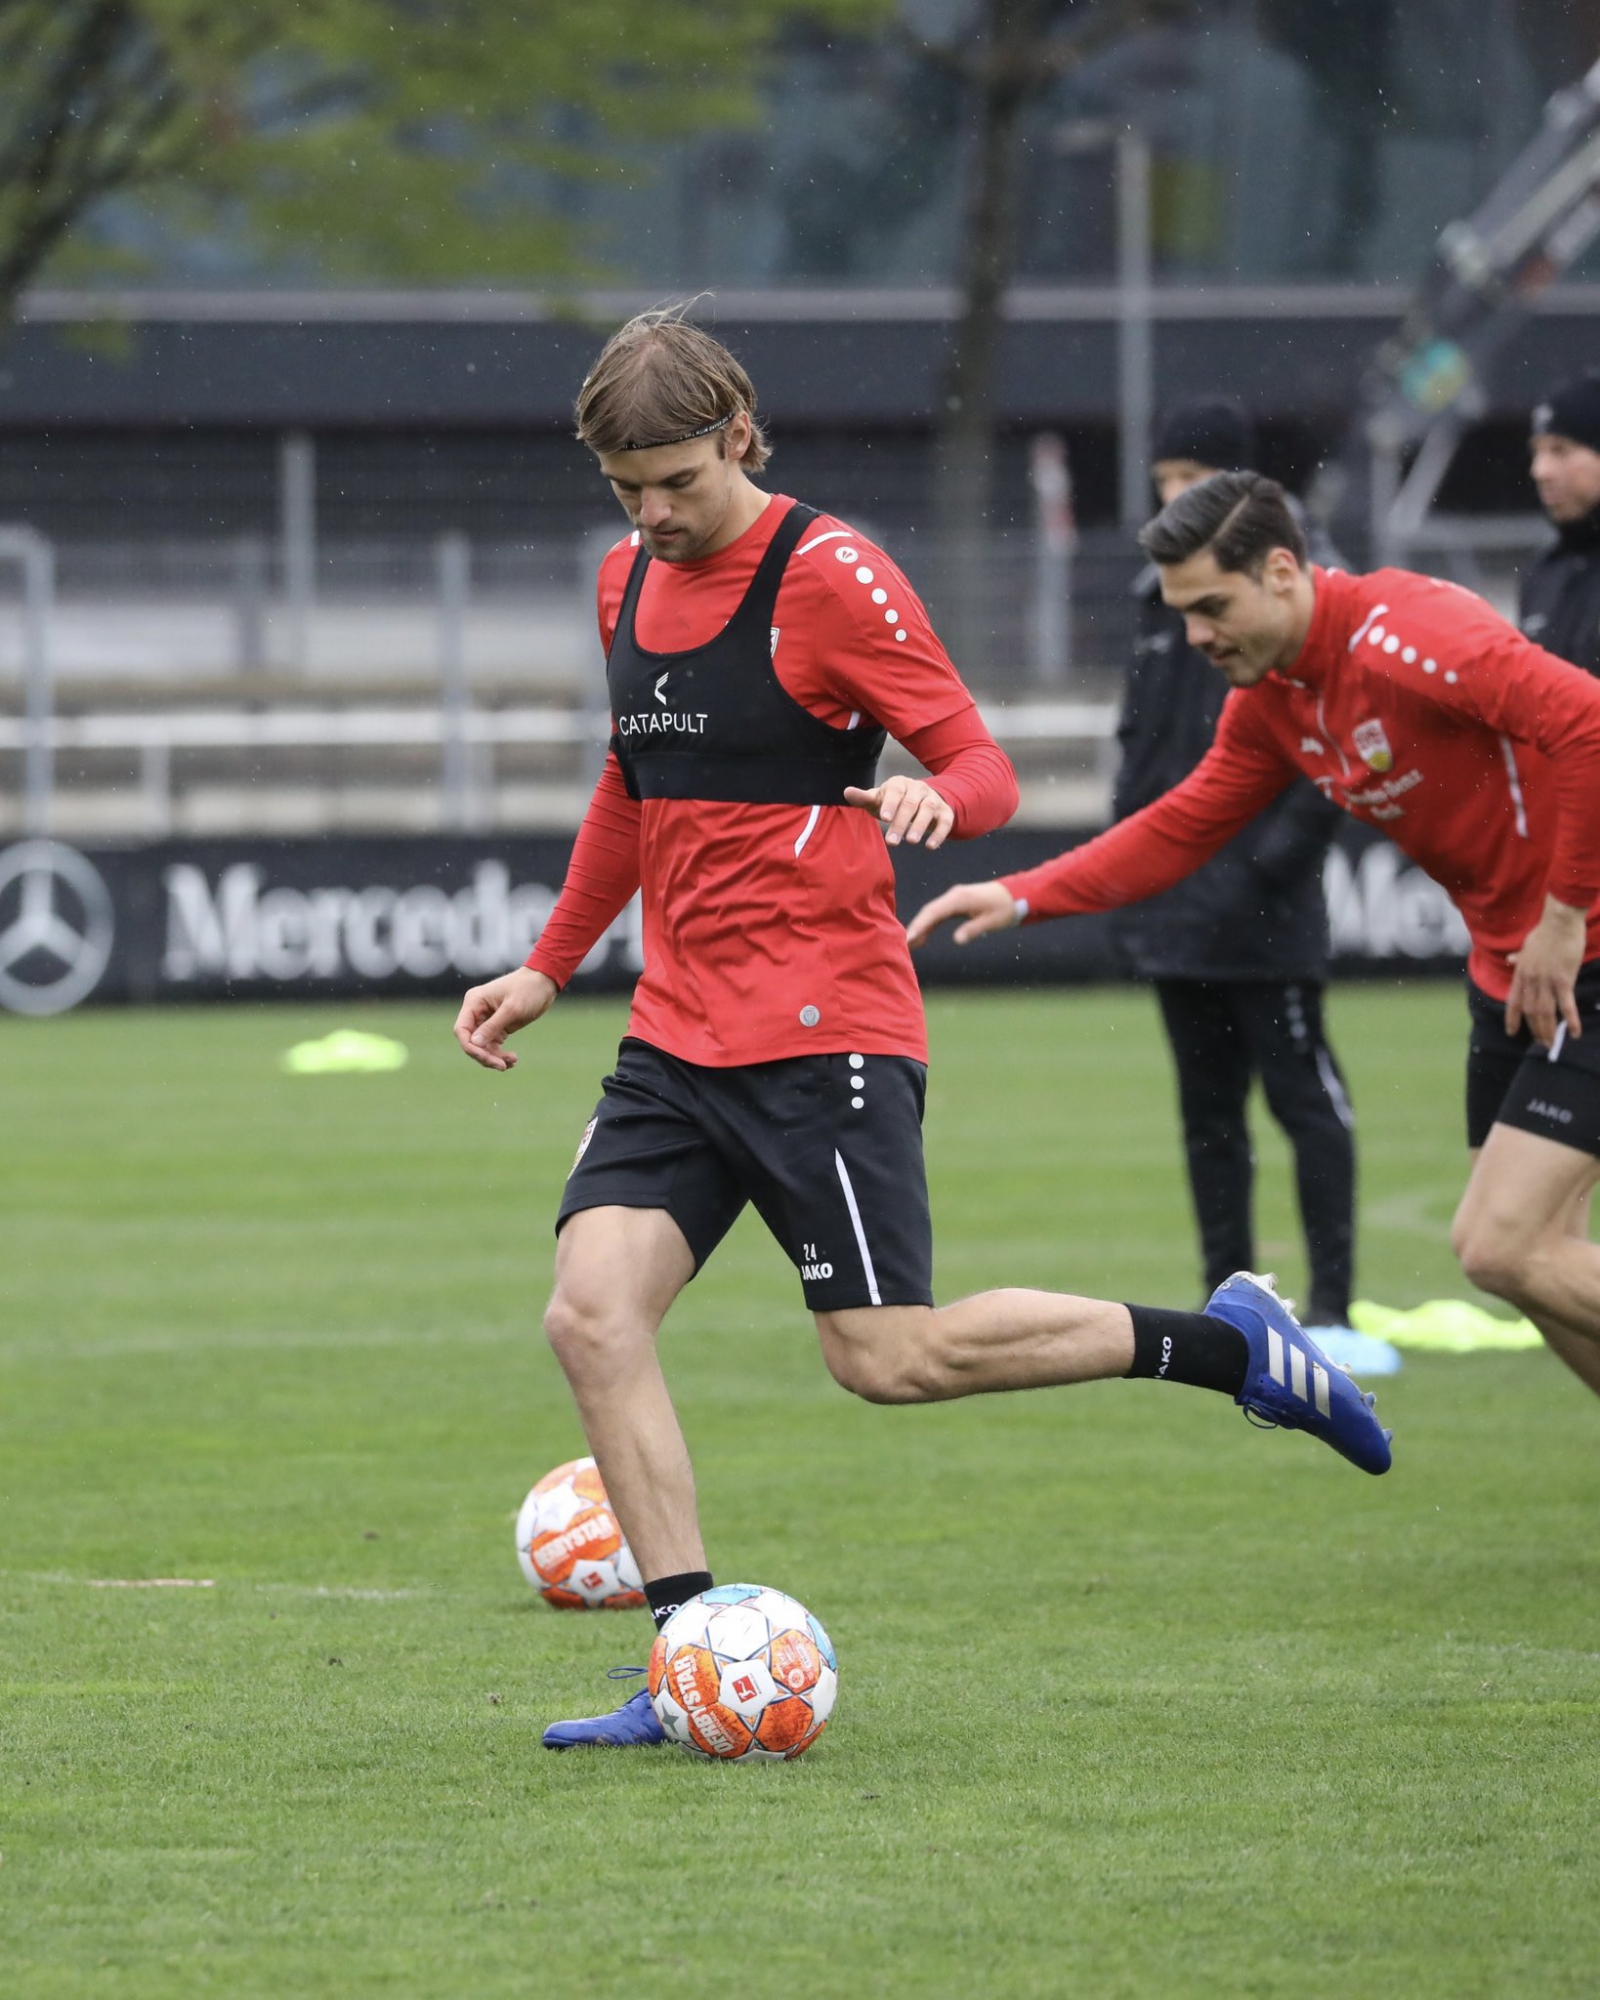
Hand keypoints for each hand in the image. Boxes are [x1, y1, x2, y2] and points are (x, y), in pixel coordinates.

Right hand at [453, 966, 557, 1070]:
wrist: (545, 983)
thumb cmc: (528, 989)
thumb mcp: (512, 1009)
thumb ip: (492, 1026)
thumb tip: (474, 1044)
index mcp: (474, 1002)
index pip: (461, 1029)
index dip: (469, 1047)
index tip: (485, 1058)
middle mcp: (477, 1011)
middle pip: (471, 1041)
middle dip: (484, 1056)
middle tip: (502, 1066)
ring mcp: (487, 1020)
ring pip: (482, 1047)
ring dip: (494, 1058)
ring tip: (512, 1061)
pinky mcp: (498, 1027)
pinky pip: (493, 1046)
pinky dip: (500, 1055)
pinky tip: (513, 1059)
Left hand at [843, 776, 953, 849]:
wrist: (920, 800)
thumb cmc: (892, 802)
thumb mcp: (877, 799)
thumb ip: (863, 798)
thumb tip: (847, 792)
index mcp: (899, 783)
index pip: (895, 791)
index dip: (891, 804)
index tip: (884, 818)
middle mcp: (918, 788)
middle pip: (911, 803)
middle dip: (901, 823)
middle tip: (891, 842)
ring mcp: (933, 799)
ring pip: (928, 809)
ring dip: (920, 826)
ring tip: (910, 841)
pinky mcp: (945, 812)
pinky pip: (945, 821)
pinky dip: (939, 833)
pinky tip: (930, 847)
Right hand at [904, 879, 1020, 948]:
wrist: (1014, 895)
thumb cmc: (1005, 908)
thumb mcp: (992, 921)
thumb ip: (973, 929)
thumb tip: (957, 940)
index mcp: (959, 899)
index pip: (934, 912)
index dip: (920, 925)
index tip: (908, 938)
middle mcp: (953, 896)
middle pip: (928, 911)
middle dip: (915, 927)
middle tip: (903, 944)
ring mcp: (953, 899)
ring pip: (932, 913)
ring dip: (920, 927)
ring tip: (909, 945)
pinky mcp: (956, 904)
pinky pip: (938, 915)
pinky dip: (929, 925)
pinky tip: (922, 938)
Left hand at [1505, 896, 1586, 1045]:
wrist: (1560, 923)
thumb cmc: (1546, 932)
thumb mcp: (1526, 945)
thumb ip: (1519, 957)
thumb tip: (1510, 959)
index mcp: (1520, 973)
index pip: (1513, 1001)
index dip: (1512, 1019)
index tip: (1511, 1032)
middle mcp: (1530, 980)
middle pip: (1530, 1012)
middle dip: (1535, 1030)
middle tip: (1541, 1043)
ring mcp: (1546, 981)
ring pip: (1545, 1013)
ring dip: (1548, 1030)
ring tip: (1551, 1044)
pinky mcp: (1564, 980)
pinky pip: (1566, 1005)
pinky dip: (1571, 1021)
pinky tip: (1574, 1033)